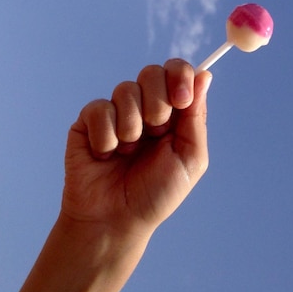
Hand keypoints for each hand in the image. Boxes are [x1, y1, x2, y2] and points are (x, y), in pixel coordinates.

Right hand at [62, 59, 210, 235]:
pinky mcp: (88, 121)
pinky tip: (106, 155)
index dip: (179, 76)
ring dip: (132, 127)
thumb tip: (204, 75)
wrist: (116, 221)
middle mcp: (145, 105)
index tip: (181, 100)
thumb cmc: (156, 194)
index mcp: (172, 111)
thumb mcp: (190, 159)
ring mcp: (116, 111)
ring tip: (128, 152)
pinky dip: (107, 138)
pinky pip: (99, 109)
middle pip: (152, 72)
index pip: (177, 70)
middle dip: (157, 104)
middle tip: (155, 132)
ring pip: (125, 89)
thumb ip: (196, 116)